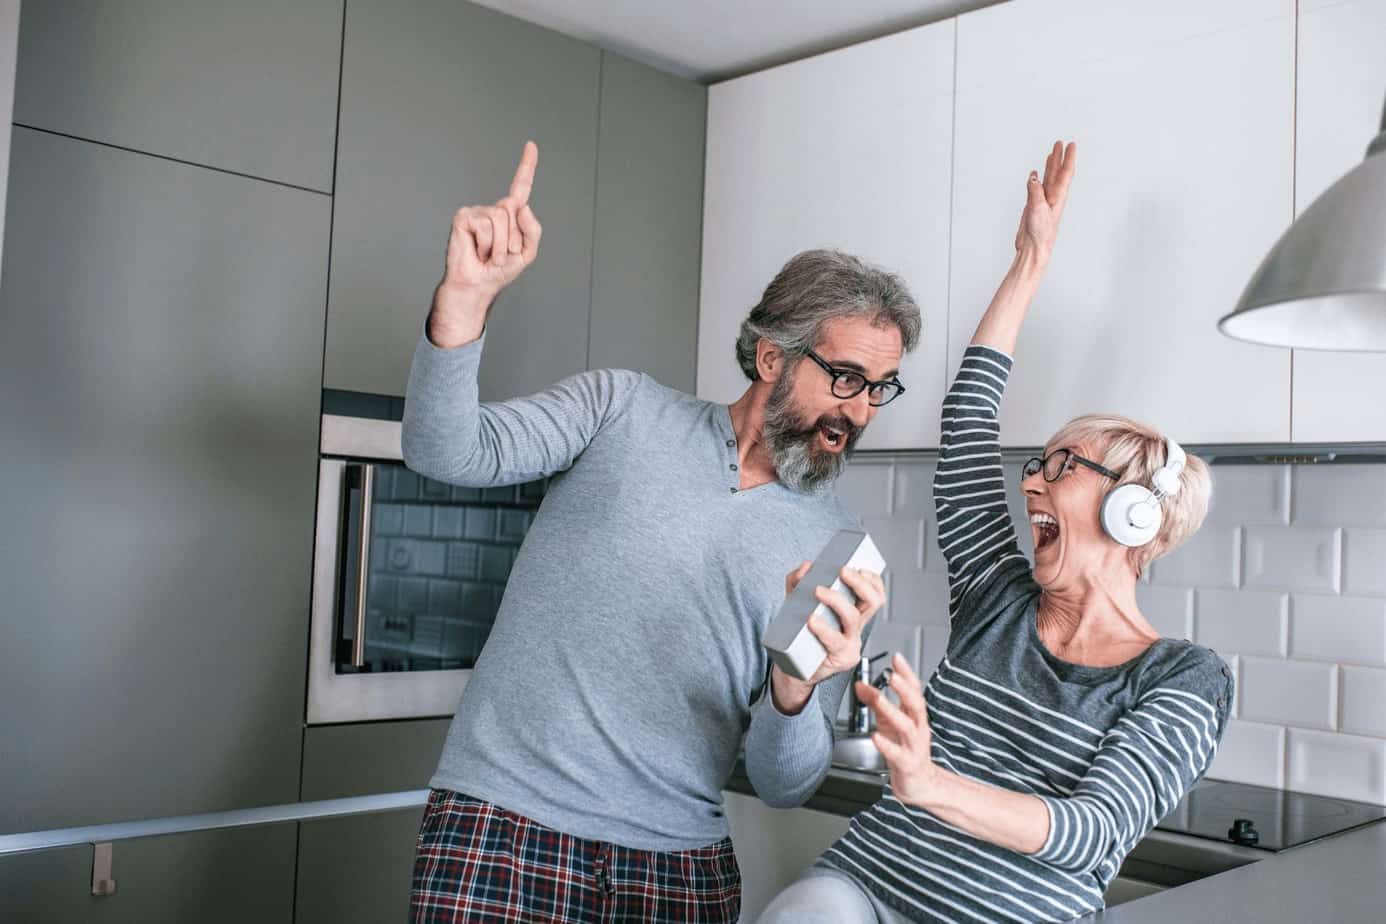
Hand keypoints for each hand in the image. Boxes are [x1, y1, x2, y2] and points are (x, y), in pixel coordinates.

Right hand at [428, 141, 543, 347]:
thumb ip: (533, 230)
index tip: (531, 145)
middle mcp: (494, 210)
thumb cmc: (498, 271)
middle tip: (501, 254)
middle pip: (514, 209)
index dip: (527, 167)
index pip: (520, 188)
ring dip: (500, 244)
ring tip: (489, 254)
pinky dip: (486, 244)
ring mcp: (478, 212)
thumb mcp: (527, 253)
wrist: (477, 285)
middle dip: (513, 238)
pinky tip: (477, 251)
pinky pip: (486, 226)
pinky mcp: (464, 217)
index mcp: (510, 216)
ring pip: (501, 219)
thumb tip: (522, 206)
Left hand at [770, 560, 885, 713]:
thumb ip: (797, 583)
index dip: (872, 579)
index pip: (875, 592)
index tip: (858, 567)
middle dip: (859, 583)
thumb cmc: (802, 635)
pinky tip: (811, 620)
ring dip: (837, 600)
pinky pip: (835, 641)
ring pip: (853, 618)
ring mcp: (850, 642)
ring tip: (819, 591)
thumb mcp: (797, 603)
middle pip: (873, 601)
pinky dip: (823, 628)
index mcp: (853, 612)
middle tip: (842, 571)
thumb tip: (805, 568)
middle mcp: (856, 626)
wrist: (796, 669)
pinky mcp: (841, 657)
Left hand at [856, 653, 939, 806]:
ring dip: (892, 711)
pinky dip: (886, 744)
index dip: (907, 673)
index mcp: (915, 716)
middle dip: (905, 689)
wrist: (919, 784)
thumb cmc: (905, 750)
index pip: (914, 690)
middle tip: (893, 675)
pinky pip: (897, 753)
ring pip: (906, 726)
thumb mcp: (889, 723)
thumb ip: (876, 703)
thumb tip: (859, 684)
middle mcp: (918, 729)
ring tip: (879, 699)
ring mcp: (915, 746)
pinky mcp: (908, 764)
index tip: (897, 658)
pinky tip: (875, 736)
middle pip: (916, 704)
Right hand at [1014, 140, 1076, 257]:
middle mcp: (1053, 196)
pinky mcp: (1034, 206)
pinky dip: (1037, 178)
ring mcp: (1043, 200)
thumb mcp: (1037, 208)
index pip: (1066, 173)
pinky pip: (1036, 187)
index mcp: (1058, 196)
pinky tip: (1035, 174)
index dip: (1069, 158)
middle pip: (1058, 172)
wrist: (1033, 247)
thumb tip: (1033, 177)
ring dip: (1050, 166)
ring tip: (1051, 153)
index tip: (1071, 145)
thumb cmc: (1040, 232)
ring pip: (1048, 178)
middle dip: (1060, 157)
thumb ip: (1035, 191)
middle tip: (1061, 144)